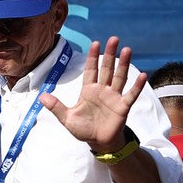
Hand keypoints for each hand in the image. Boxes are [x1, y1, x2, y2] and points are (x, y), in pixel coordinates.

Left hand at [38, 37, 145, 152]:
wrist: (98, 142)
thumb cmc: (83, 129)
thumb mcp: (67, 118)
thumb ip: (56, 107)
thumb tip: (41, 96)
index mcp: (88, 91)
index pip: (91, 70)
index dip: (92, 57)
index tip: (95, 43)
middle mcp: (102, 90)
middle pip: (107, 69)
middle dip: (110, 54)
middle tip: (113, 39)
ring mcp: (114, 97)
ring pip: (119, 77)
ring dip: (123, 64)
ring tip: (127, 50)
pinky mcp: (123, 107)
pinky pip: (130, 94)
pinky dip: (136, 86)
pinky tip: (142, 75)